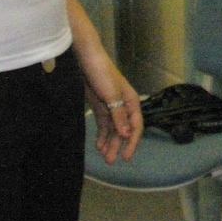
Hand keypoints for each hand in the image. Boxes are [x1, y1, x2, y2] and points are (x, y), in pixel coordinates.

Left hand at [77, 41, 142, 162]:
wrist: (86, 58)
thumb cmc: (102, 74)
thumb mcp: (112, 96)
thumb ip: (119, 116)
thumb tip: (127, 135)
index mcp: (131, 102)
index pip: (135, 127)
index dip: (131, 143)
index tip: (125, 157)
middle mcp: (123, 106)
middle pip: (123, 130)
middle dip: (117, 146)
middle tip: (109, 161)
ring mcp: (111, 106)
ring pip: (112, 129)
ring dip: (109, 142)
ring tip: (104, 156)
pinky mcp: (100, 106)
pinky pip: (103, 124)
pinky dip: (102, 134)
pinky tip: (98, 145)